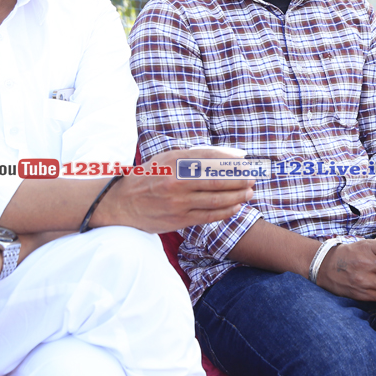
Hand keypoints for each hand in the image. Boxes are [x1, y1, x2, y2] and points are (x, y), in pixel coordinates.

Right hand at [93, 147, 255, 232]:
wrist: (122, 203)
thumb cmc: (150, 176)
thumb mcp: (168, 158)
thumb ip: (197, 155)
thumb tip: (233, 155)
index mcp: (175, 161)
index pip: (212, 158)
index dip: (233, 161)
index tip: (247, 163)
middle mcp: (177, 180)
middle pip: (218, 179)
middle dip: (240, 180)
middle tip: (253, 178)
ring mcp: (178, 202)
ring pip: (217, 200)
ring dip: (237, 197)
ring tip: (249, 193)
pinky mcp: (178, 219)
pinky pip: (209, 216)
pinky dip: (226, 212)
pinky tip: (236, 207)